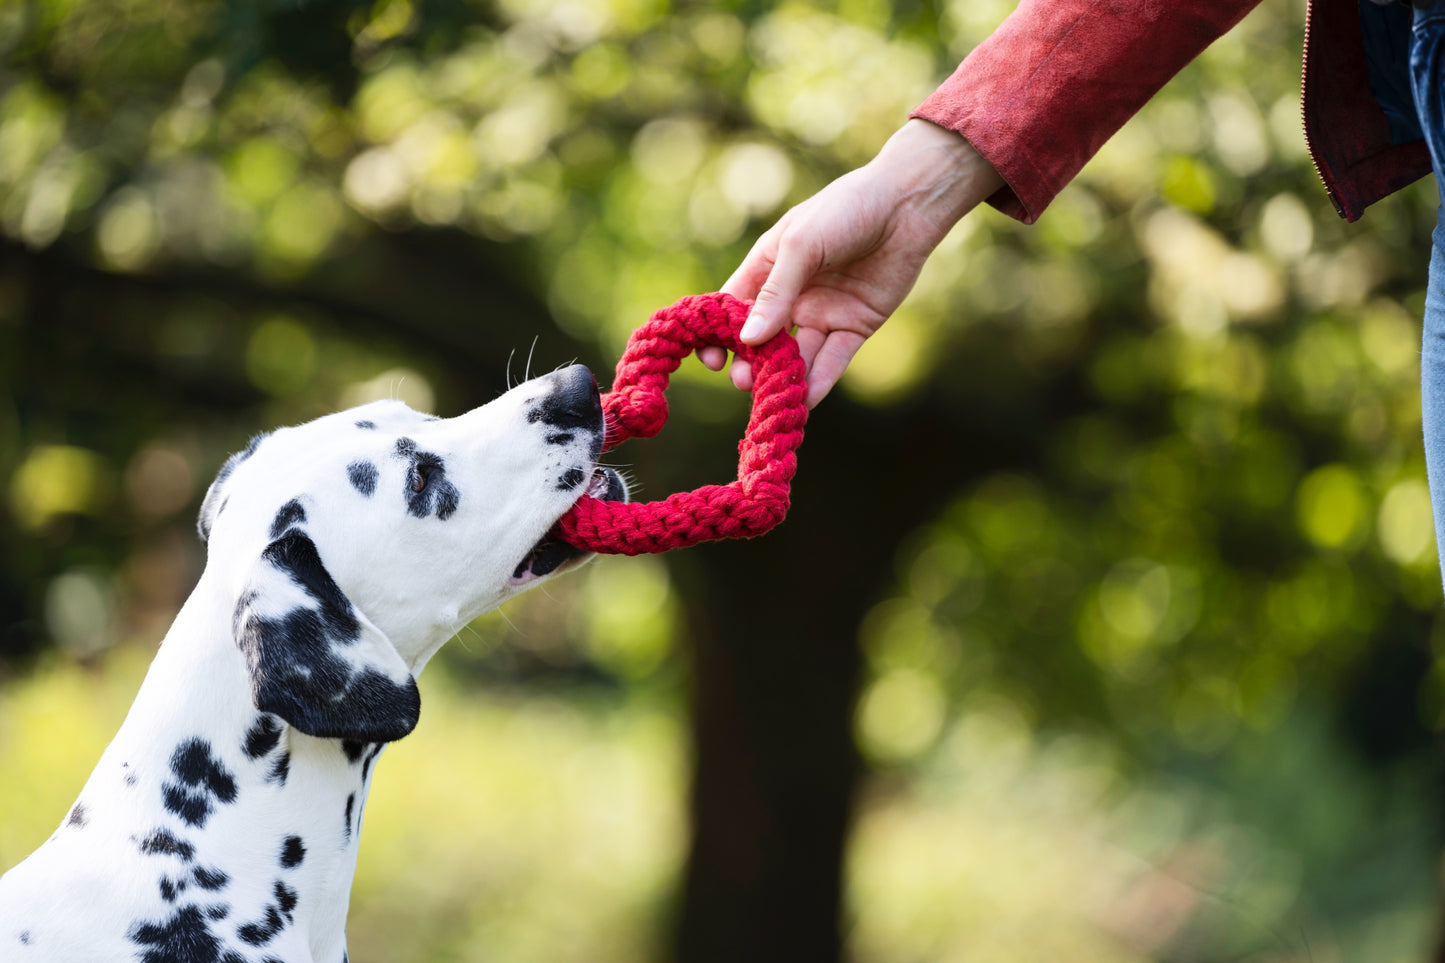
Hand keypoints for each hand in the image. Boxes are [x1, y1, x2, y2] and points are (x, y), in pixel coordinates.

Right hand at [701, 120, 1003, 406]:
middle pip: (763, 339)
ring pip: (797, 355)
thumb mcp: (801, 246)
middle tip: (744, 382)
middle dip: (751, 364)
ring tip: (775, 397)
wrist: (906, 206)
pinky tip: (807, 399)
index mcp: (769, 267)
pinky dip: (820, 380)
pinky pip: (833, 359)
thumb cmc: (845, 211)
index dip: (719, 335)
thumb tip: (747, 340)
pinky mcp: (855, 326)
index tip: (712, 360)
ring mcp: (824, 312)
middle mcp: (793, 294)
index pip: (734, 308)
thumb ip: (776, 293)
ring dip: (784, 377)